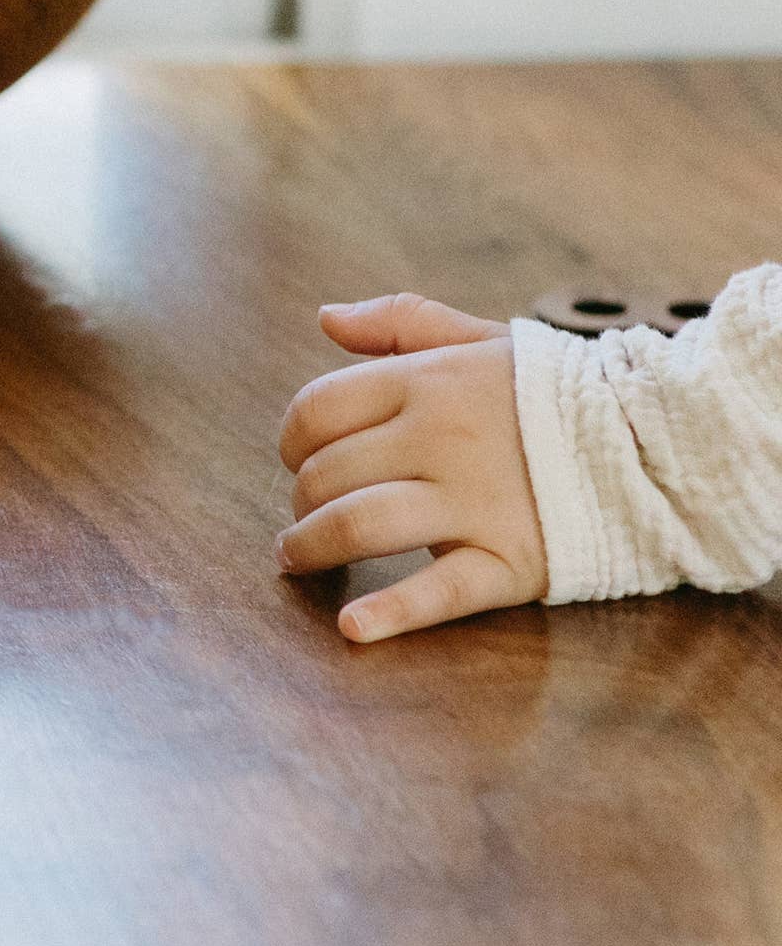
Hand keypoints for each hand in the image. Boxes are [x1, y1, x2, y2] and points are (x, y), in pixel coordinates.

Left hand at [276, 292, 548, 643]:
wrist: (655, 441)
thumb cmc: (551, 391)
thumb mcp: (476, 340)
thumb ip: (398, 322)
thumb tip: (326, 318)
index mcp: (426, 382)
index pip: (317, 409)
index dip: (290, 439)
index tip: (294, 459)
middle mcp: (439, 439)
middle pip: (328, 473)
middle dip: (299, 500)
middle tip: (302, 516)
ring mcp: (473, 502)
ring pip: (360, 525)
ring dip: (311, 546)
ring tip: (294, 560)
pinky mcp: (509, 561)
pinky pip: (439, 592)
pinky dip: (390, 615)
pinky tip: (352, 627)